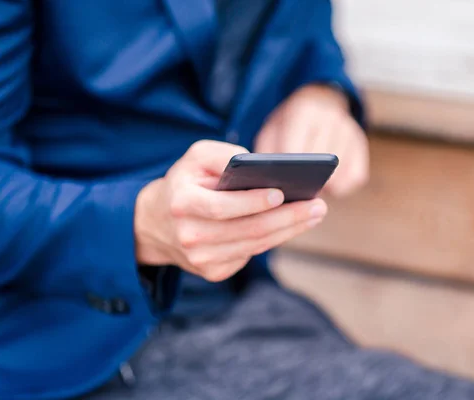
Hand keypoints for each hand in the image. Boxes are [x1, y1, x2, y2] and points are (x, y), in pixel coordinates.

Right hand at [134, 140, 327, 281]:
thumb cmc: (184, 182)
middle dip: (287, 218)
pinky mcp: (213, 272)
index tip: (282, 192)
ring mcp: (201, 259)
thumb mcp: (195, 157)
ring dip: (289, 231)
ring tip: (313, 214)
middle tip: (317, 206)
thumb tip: (260, 164)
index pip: (222, 207)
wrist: (155, 223)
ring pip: (254, 246)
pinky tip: (291, 226)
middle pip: (247, 230)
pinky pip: (250, 255)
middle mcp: (189, 236)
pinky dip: (274, 240)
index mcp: (181, 204)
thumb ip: (224, 154)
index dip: (253, 202)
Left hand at [255, 84, 368, 196]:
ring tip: (308, 188)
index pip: (295, 149)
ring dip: (324, 186)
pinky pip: (355, 177)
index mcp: (304, 112)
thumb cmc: (290, 123)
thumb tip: (269, 180)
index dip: (287, 172)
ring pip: (338, 173)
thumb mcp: (271, 128)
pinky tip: (328, 187)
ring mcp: (350, 131)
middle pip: (318, 163)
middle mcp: (331, 119)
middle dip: (305, 181)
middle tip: (292, 192)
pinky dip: (341, 187)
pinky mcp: (361, 146)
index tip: (280, 186)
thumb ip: (266, 151)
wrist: (320, 99)